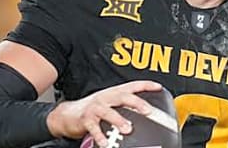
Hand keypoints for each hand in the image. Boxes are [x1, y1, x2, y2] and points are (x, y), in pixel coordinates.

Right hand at [46, 80, 161, 146]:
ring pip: (108, 112)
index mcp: (114, 92)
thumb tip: (147, 111)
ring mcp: (96, 108)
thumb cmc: (94, 108)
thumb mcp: (111, 103)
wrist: (68, 114)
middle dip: (136, 103)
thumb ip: (126, 105)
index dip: (146, 85)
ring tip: (128, 129)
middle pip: (123, 97)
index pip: (132, 85)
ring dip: (119, 120)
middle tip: (148, 111)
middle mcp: (106, 97)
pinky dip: (100, 135)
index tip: (159, 87)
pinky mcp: (86, 119)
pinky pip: (94, 128)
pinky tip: (105, 142)